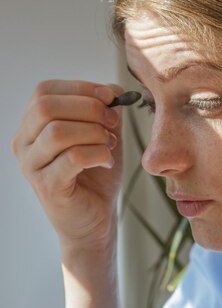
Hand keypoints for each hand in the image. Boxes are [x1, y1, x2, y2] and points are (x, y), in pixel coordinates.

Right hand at [12, 80, 123, 248]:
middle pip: (46, 107)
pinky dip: (98, 154)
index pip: (44, 91)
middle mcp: (23, 144)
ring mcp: (31, 167)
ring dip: (95, 133)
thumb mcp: (103, 134)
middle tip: (113, 124)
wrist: (96, 218)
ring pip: (58, 132)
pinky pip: (72, 158)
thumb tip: (112, 89)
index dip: (80, 88)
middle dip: (89, 109)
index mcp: (31, 126)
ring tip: (110, 145)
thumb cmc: (96, 175)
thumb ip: (104, 109)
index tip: (110, 98)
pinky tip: (107, 161)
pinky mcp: (47, 187)